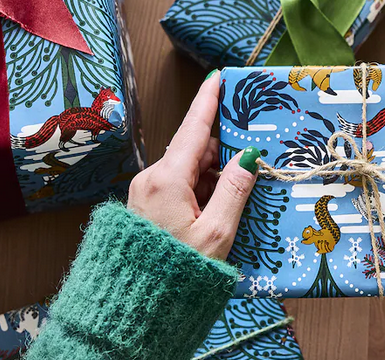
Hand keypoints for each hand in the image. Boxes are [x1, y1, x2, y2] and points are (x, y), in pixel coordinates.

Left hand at [128, 70, 259, 259]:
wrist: (135, 308)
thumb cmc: (178, 272)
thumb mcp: (216, 233)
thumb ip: (235, 190)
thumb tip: (248, 156)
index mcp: (167, 179)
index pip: (193, 128)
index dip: (208, 100)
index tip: (218, 75)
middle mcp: (152, 178)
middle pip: (193, 148)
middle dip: (221, 152)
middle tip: (249, 159)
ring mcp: (147, 191)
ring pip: (187, 167)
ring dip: (212, 174)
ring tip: (235, 194)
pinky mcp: (147, 205)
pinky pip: (179, 184)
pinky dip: (200, 188)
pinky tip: (217, 206)